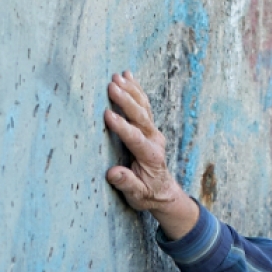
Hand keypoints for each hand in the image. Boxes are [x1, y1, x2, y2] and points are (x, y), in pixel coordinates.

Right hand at [104, 71, 199, 239]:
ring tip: (117, 76)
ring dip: (131, 90)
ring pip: (143, 107)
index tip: (107, 115)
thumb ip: (127, 184)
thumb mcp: (138, 196)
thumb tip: (113, 173)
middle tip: (111, 86)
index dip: (122, 127)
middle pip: (141, 117)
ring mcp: (153, 132)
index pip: (135, 138)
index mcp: (151, 156)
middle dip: (126, 101)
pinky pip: (144, 105)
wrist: (164, 192)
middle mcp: (154, 140)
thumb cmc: (148, 194)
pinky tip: (127, 75)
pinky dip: (136, 89)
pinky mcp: (150, 128)